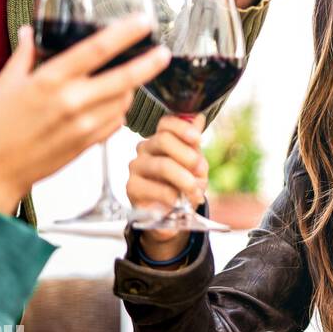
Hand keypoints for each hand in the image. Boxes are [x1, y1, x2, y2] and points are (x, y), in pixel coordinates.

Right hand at [0, 18, 169, 216]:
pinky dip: (120, 109)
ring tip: (130, 77)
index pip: (96, 50)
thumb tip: (30, 31)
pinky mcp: (89, 143)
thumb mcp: (5, 83)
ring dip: (132, 87)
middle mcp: (72, 102)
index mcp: (50, 81)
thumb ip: (25, 55)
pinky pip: (117, 121)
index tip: (142, 22)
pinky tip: (112, 102)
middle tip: (164, 52)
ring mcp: (84, 125)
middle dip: (149, 64)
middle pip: (124, 78)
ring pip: (124, 100)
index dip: (124, 34)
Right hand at [126, 114, 208, 260]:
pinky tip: (180, 202)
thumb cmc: (182, 185)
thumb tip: (199, 117)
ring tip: (196, 191)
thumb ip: (194, 143)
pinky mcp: (132, 187)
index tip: (197, 138)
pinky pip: (157, 188)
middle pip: (163, 140)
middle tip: (200, 170)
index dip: (182, 127)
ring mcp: (136, 167)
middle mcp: (145, 149)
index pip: (166, 123)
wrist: (171, 214)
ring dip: (185, 180)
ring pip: (162, 165)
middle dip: (187, 155)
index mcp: (161, 139)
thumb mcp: (194, 164)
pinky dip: (175, 197)